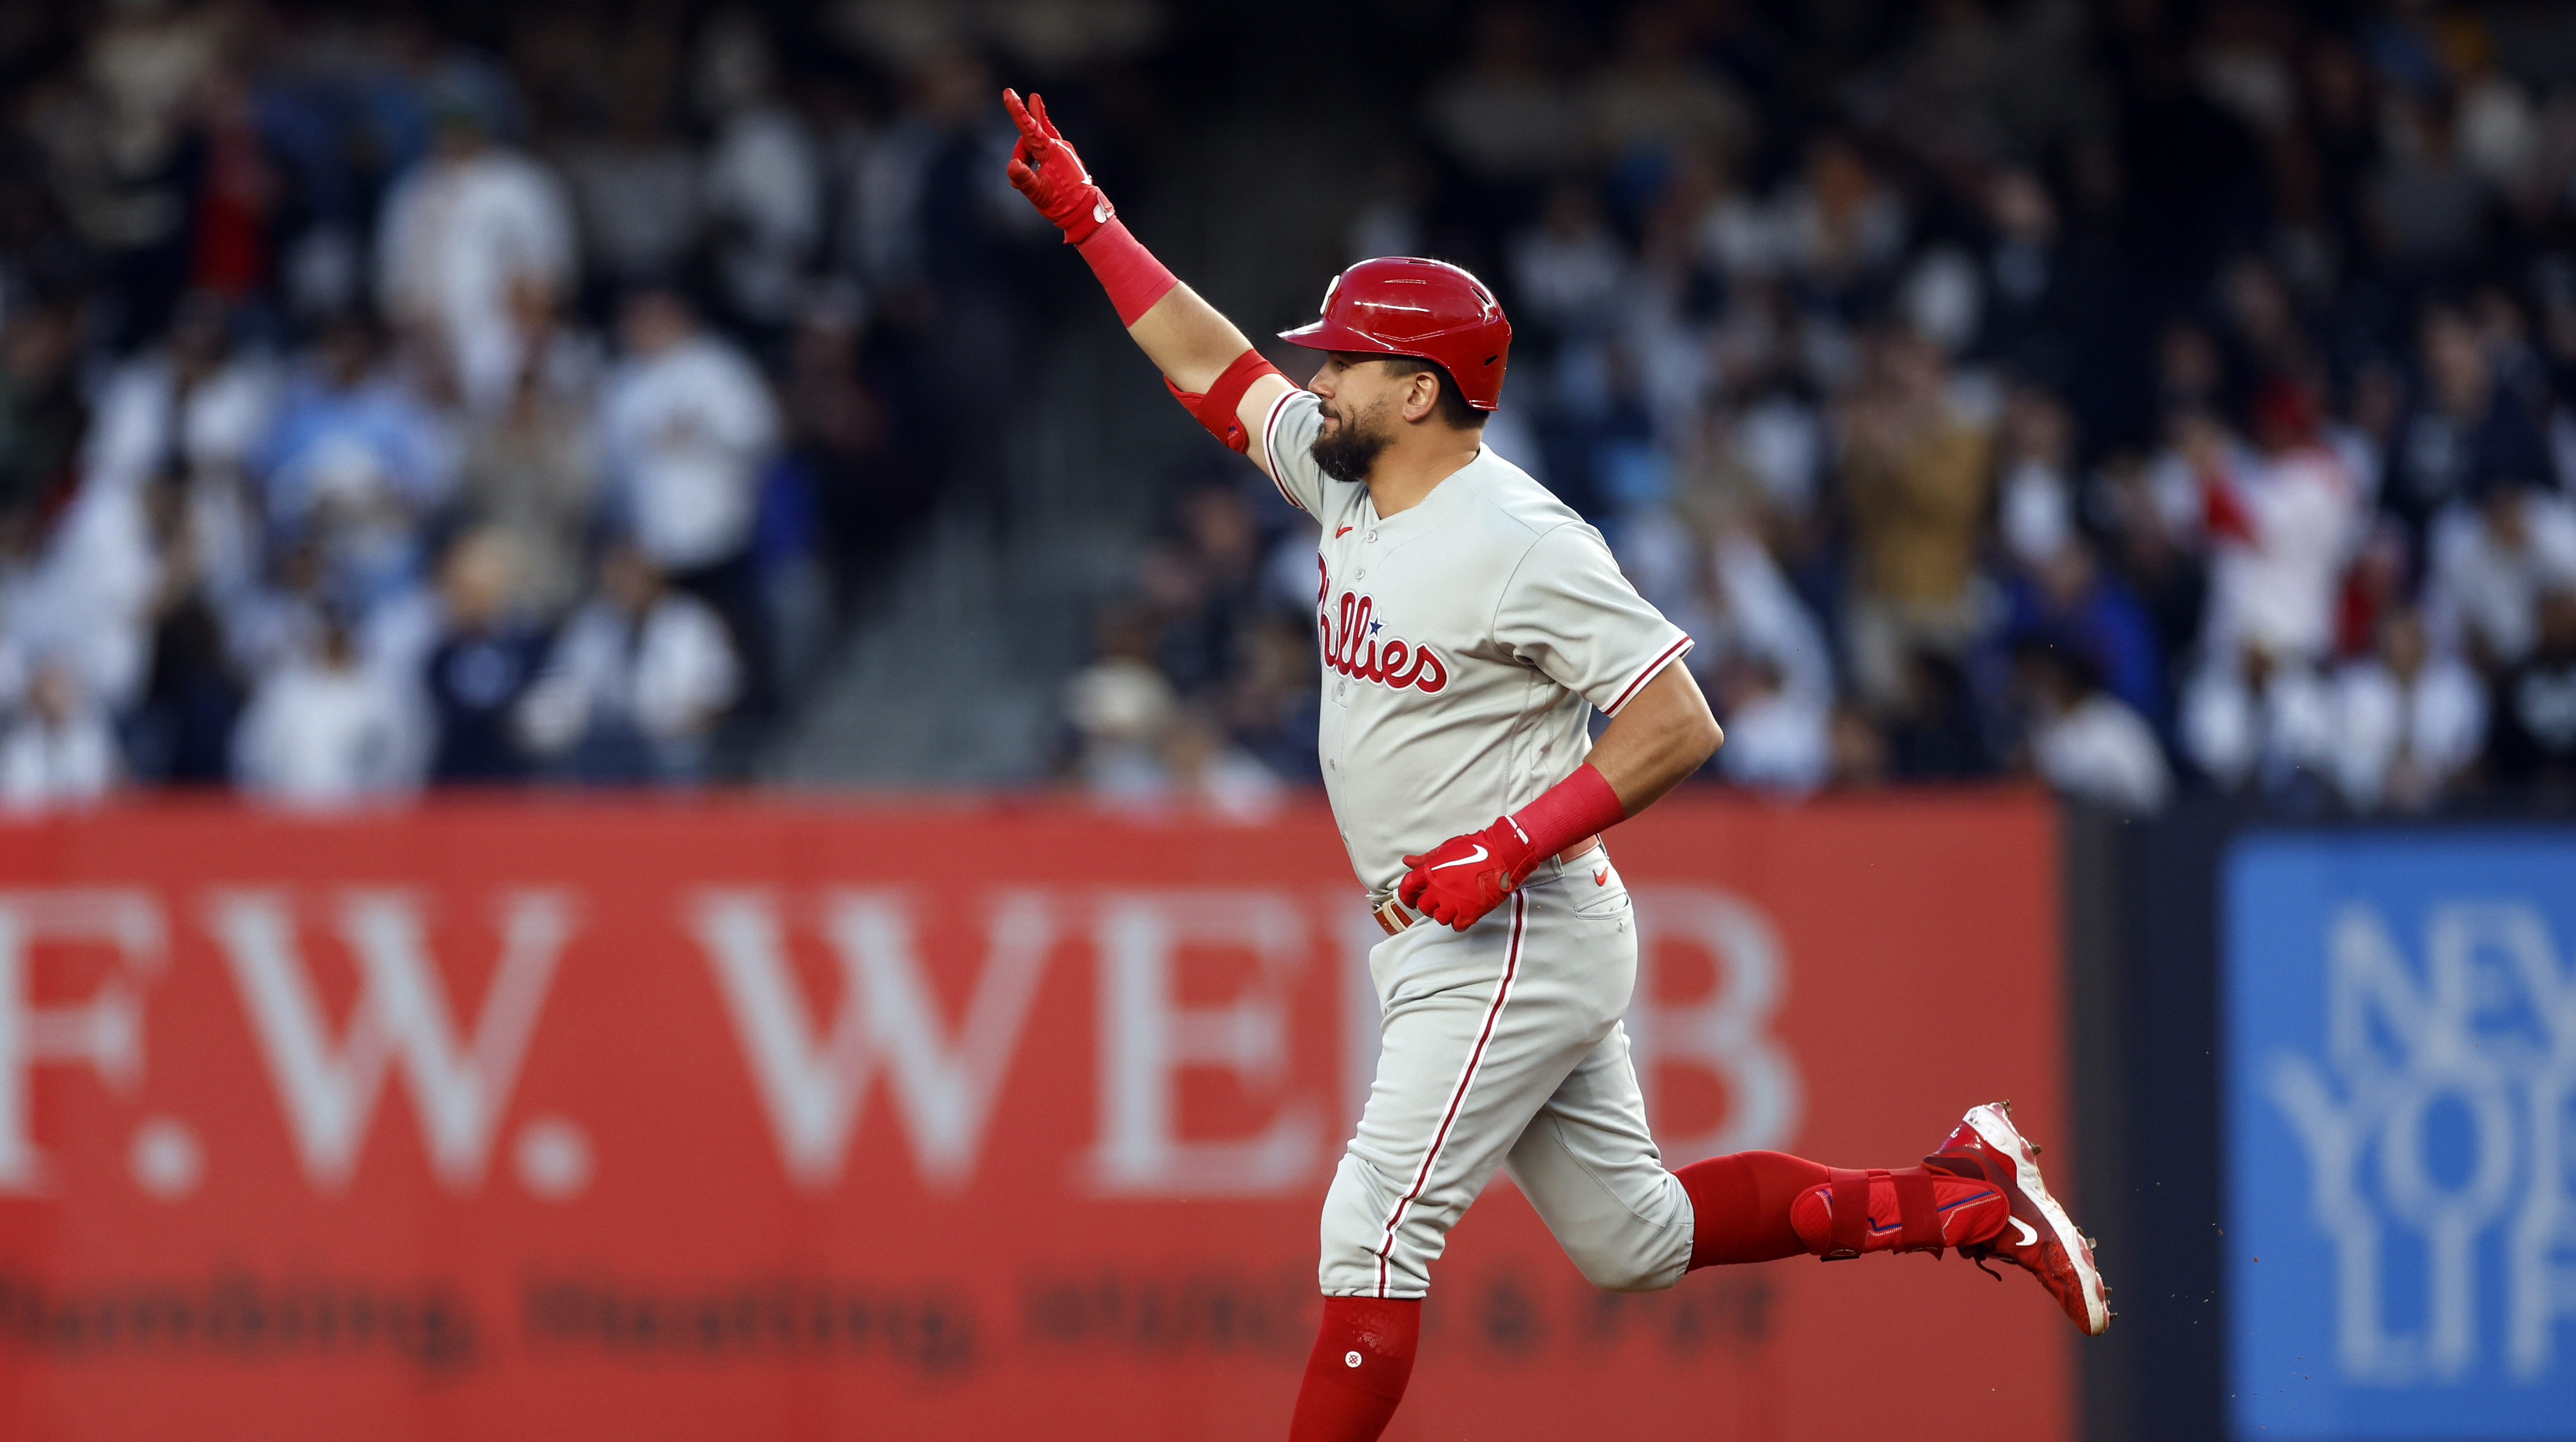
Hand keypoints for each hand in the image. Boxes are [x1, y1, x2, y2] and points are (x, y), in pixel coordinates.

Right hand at [1003, 89, 1111, 243]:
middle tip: (1029, 97)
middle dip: (1028, 119)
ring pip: (1038, 143)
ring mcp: (1064, 152)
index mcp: (1052, 151)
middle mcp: (1060, 147)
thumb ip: (1024, 179)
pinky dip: (1035, 156)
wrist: (1086, 213)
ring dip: (1026, 156)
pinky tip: (1031, 170)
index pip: (1029, 128)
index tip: (1008, 92)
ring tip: (1017, 184)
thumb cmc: (1063, 203)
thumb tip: (1011, 166)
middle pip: (1033, 132)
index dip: (1017, 110)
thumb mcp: (1039, 194)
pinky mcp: (1066, 159)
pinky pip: (1047, 148)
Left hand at [1398, 817, 1538, 931]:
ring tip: (1452, 906)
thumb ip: (1426, 858)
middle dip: (1428, 904)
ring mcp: (1455, 902)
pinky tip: (1463, 914)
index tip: (1409, 898)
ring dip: (1443, 914)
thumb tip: (1408, 861)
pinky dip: (1458, 922)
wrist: (1503, 854)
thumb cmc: (1477, 848)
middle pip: (1423, 906)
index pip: (1407, 887)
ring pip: (1439, 918)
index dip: (1405, 895)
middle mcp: (1439, 889)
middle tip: (1436, 900)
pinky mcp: (1470, 912)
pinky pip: (1457, 926)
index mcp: (1431, 871)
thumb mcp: (1447, 848)